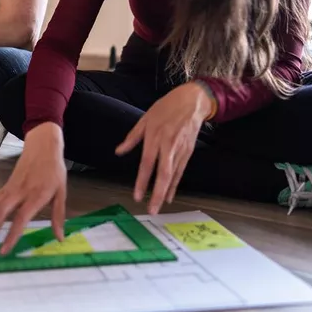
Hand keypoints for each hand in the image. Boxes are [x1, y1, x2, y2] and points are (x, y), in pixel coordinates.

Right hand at [0, 122, 66, 256]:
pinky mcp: (3, 187)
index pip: (20, 218)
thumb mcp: (61, 192)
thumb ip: (58, 215)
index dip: (11, 235)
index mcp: (35, 195)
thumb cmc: (53, 171)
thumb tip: (59, 238)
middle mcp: (18, 192)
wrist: (42, 147)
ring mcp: (9, 189)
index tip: (3, 251)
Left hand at [115, 82, 214, 213]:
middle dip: (158, 193)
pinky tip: (168, 195)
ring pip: (173, 175)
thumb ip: (132, 137)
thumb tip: (119, 151)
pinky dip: (174, 184)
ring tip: (158, 207)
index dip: (142, 180)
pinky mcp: (188, 152)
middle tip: (152, 210)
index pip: (147, 163)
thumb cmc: (165, 108)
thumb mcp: (145, 119)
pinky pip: (180, 171)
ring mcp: (180, 150)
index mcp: (155, 136)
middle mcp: (168, 145)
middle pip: (164, 173)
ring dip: (165, 192)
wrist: (192, 102)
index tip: (137, 195)